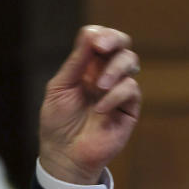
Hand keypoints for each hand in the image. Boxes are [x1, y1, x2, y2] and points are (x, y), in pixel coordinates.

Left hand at [39, 25, 141, 184]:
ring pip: (130, 61)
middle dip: (114, 40)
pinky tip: (100, 110)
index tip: (93, 41)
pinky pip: (131, 89)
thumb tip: (90, 33)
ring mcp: (118, 90)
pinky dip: (115, 95)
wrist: (64, 155)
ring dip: (114, 69)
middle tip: (102, 48)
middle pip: (121, 45)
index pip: (100, 40)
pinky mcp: (130, 108)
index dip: (100, 35)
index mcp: (85, 67)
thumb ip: (76, 63)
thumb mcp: (60, 88)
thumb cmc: (57, 122)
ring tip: (98, 86)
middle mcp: (104, 74)